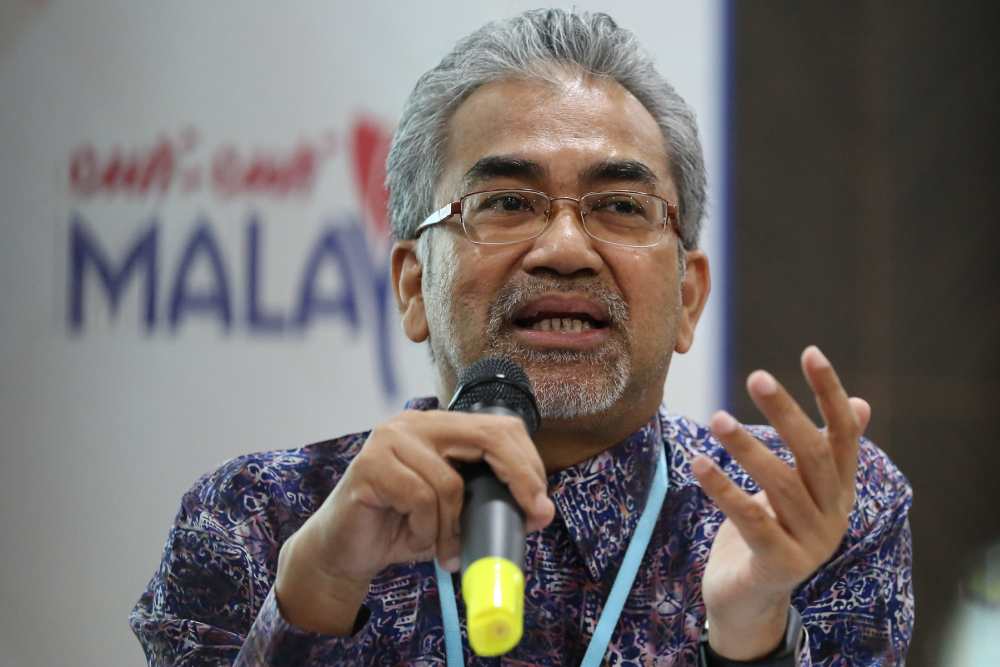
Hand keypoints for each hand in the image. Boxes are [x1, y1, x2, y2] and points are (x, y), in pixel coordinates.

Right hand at [274, 410, 555, 634]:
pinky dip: (426, 530)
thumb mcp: (455, 514)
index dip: (528, 464)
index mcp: (439, 426)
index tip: (540, 506)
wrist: (343, 552)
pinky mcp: (370, 465)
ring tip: (442, 548)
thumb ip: (490, 504)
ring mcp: (389, 439)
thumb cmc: (400, 529)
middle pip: (487, 437)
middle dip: (518, 480)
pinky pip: (420, 498)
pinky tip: (412, 538)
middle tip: (529, 518)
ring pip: (450, 482)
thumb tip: (542, 511)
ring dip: (453, 527)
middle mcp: (415, 422)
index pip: (499, 428)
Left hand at [692, 346, 868, 659]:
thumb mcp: (800, 491)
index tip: (810, 352)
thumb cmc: (771, 532)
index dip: (829, 394)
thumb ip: (825, 454)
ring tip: (715, 417)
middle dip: (787, 414)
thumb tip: (860, 404)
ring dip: (746, 448)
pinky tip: (698, 462)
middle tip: (756, 376)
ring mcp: (810, 544)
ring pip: (780, 486)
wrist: (749, 602)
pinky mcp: (779, 566)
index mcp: (839, 491)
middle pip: (814, 456)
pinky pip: (750, 520)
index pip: (843, 435)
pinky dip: (723, 488)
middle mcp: (832, 516)